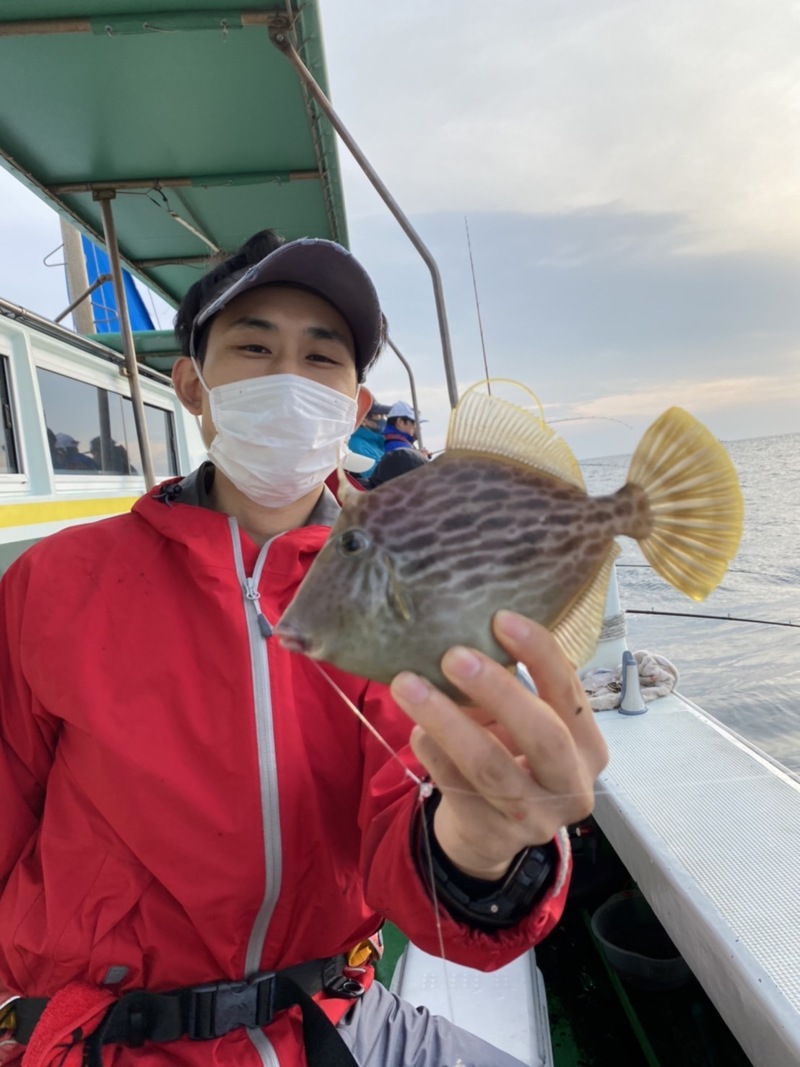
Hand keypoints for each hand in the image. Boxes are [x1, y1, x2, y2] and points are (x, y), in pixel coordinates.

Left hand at [390, 610, 608, 879]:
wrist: (489, 833)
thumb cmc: (509, 756)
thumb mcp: (524, 724)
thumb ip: (513, 688)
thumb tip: (466, 635)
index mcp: (588, 746)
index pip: (570, 693)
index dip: (540, 653)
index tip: (501, 619)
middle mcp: (572, 786)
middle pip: (543, 735)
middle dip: (497, 691)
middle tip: (453, 656)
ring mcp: (534, 818)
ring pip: (489, 765)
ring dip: (446, 720)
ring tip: (407, 685)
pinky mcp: (492, 836)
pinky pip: (456, 787)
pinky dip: (433, 752)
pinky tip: (416, 728)